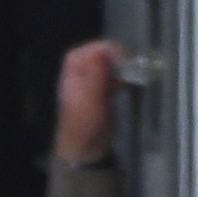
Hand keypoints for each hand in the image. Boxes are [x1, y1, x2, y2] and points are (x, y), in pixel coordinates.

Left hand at [53, 38, 124, 163]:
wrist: (85, 148)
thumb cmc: (84, 123)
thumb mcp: (89, 97)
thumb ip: (95, 72)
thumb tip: (102, 48)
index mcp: (72, 70)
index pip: (92, 48)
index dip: (109, 51)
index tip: (122, 62)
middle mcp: (81, 71)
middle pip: (104, 53)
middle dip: (117, 61)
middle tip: (125, 75)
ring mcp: (93, 80)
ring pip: (112, 64)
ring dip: (121, 70)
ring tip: (122, 84)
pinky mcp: (103, 89)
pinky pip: (116, 75)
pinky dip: (122, 78)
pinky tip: (122, 89)